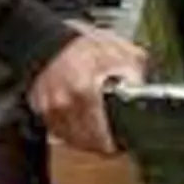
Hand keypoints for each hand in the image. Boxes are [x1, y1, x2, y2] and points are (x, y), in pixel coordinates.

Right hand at [26, 27, 149, 153]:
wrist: (51, 37)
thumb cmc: (83, 43)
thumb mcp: (119, 51)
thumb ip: (136, 74)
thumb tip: (144, 93)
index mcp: (84, 92)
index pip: (100, 137)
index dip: (113, 145)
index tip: (121, 145)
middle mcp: (63, 105)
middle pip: (85, 143)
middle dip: (101, 146)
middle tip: (112, 143)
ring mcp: (49, 109)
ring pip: (70, 141)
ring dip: (85, 142)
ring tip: (98, 135)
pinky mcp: (39, 109)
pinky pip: (57, 131)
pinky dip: (69, 132)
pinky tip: (81, 125)